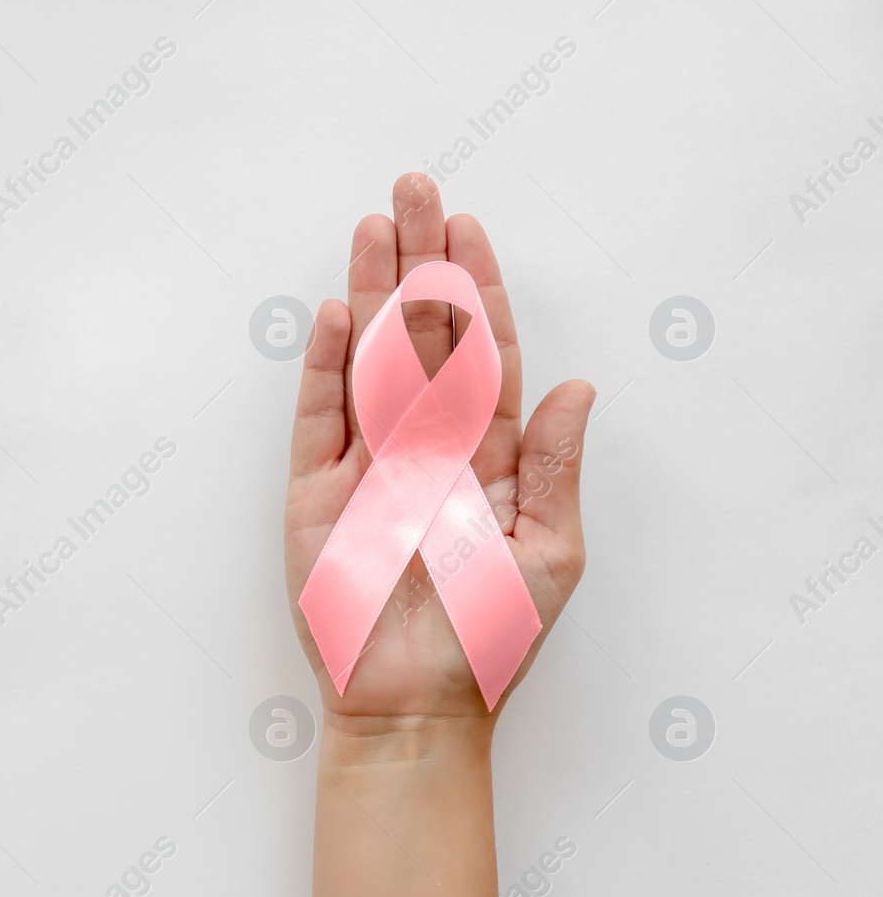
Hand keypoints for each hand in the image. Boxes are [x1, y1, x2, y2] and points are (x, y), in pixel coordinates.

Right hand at [284, 173, 594, 725]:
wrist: (413, 707)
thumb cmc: (488, 640)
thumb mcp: (549, 556)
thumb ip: (555, 469)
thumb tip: (579, 384)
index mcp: (490, 456)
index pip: (486, 354)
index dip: (480, 291)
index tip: (471, 229)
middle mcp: (428, 446)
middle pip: (422, 336)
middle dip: (419, 262)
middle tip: (414, 189)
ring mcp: (368, 465)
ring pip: (369, 360)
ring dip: (370, 293)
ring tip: (371, 225)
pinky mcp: (316, 494)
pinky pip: (319, 417)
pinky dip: (324, 367)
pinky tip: (334, 313)